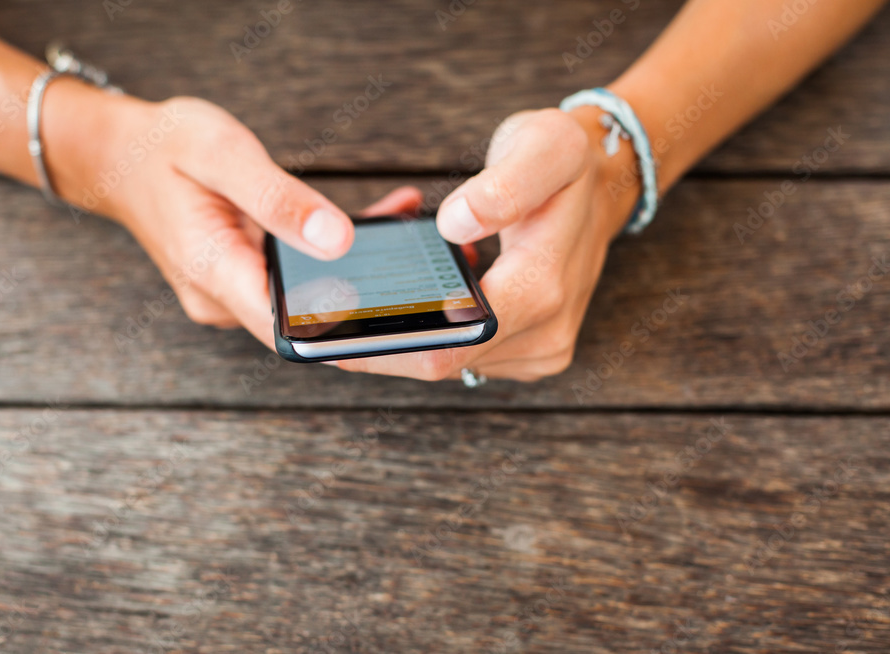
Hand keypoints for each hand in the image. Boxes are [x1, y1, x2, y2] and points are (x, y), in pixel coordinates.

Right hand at [44, 85, 413, 345]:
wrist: (118, 156)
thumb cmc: (163, 147)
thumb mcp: (221, 152)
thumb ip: (279, 198)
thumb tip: (338, 240)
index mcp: (213, 270)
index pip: (290, 329)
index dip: (352, 338)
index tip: (409, 330)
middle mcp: (223, 297)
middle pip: (309, 327)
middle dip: (378, 318)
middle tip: (443, 305)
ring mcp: (234, 293)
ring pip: (311, 306)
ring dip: (368, 285)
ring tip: (422, 253)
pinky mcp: (245, 281)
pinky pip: (301, 284)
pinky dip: (343, 262)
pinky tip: (384, 222)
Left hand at [337, 107, 640, 381]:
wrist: (604, 183)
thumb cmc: (566, 161)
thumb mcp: (543, 147)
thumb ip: (504, 185)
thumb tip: (453, 224)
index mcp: (541, 290)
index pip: (447, 347)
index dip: (382, 346)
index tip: (325, 330)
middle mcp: (544, 335)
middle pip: (438, 362)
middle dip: (380, 338)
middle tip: (325, 305)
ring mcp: (538, 349)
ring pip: (447, 361)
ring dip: (406, 330)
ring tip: (382, 281)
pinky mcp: (527, 352)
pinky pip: (464, 354)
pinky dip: (433, 327)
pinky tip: (421, 290)